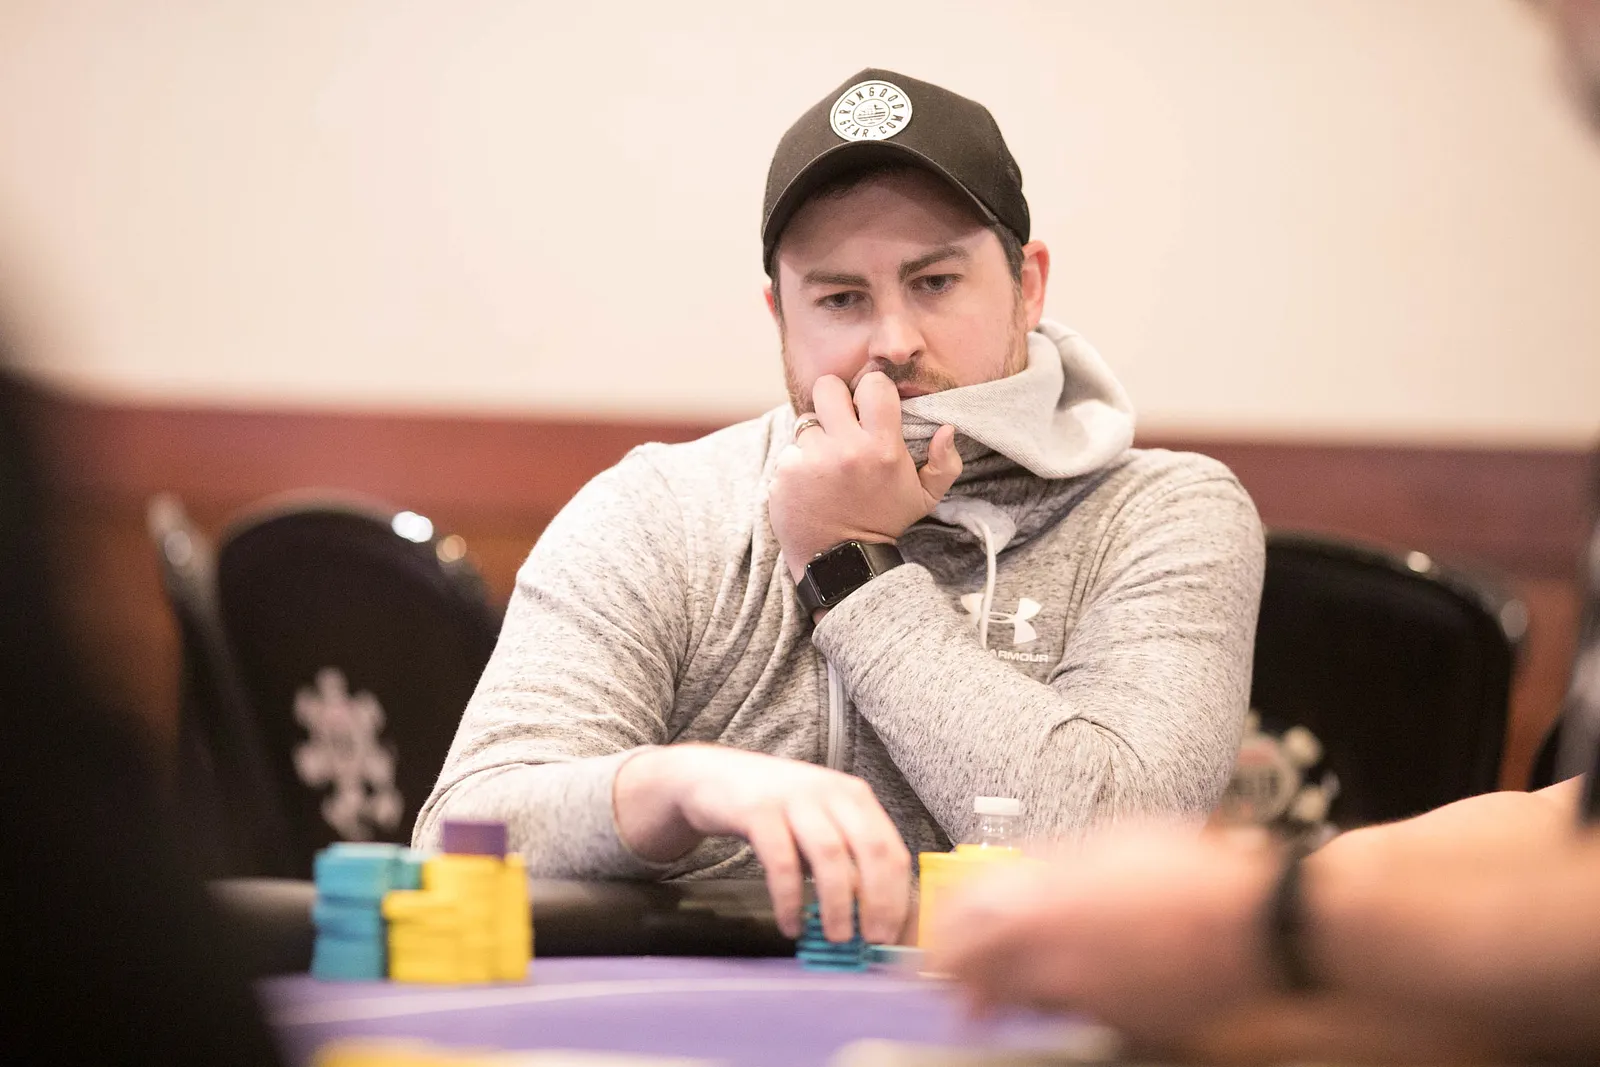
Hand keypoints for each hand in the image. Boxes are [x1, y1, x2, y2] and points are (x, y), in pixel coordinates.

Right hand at [613, 744, 911, 943]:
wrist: (712, 777)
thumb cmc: (775, 810)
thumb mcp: (818, 824)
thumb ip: (845, 859)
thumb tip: (872, 918)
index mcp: (854, 797)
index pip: (892, 849)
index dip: (897, 896)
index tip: (891, 934)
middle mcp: (830, 792)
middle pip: (871, 849)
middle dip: (878, 901)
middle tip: (871, 940)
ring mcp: (795, 798)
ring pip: (830, 855)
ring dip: (837, 904)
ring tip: (835, 938)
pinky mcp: (758, 811)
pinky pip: (782, 863)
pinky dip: (790, 899)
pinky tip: (791, 924)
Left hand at [768, 372, 960, 580]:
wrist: (842, 561)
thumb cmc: (884, 523)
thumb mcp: (925, 497)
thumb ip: (944, 462)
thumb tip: (946, 428)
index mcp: (883, 448)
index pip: (873, 385)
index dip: (871, 391)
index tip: (868, 406)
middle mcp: (846, 449)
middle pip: (827, 386)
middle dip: (833, 400)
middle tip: (839, 421)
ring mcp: (811, 460)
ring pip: (806, 421)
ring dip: (815, 437)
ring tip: (827, 463)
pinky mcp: (785, 473)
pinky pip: (789, 451)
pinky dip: (797, 464)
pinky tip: (810, 484)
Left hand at [929, 826, 1277, 1043]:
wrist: (1253, 925)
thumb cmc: (1185, 872)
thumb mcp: (1106, 843)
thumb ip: (1048, 866)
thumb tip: (1011, 879)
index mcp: (1041, 909)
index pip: (958, 935)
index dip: (940, 938)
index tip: (935, 938)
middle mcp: (1053, 963)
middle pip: (977, 982)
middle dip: (962, 977)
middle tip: (954, 974)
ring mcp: (1086, 1001)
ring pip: (1020, 1004)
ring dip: (1005, 992)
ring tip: (999, 984)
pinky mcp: (1119, 1026)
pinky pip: (1072, 1015)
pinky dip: (1058, 1002)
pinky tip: (1068, 985)